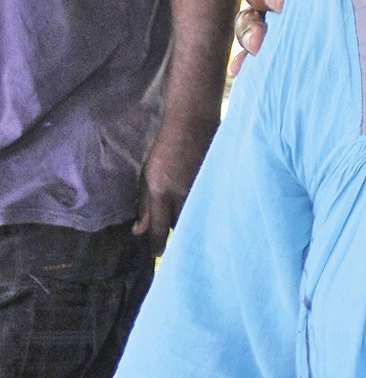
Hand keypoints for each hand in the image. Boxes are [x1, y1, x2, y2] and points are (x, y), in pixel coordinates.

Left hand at [131, 115, 217, 250]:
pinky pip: (209, 203)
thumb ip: (144, 204)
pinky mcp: (215, 182)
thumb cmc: (165, 148)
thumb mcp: (147, 175)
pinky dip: (205, 210)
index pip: (157, 227)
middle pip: (180, 226)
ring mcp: (200, 187)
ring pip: (195, 216)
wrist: (192, 122)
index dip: (156, 244)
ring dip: (191, 223)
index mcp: (160, 191)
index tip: (158, 254)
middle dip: (177, 236)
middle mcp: (181, 192)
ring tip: (191, 230)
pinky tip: (205, 212)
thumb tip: (138, 231)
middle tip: (176, 246)